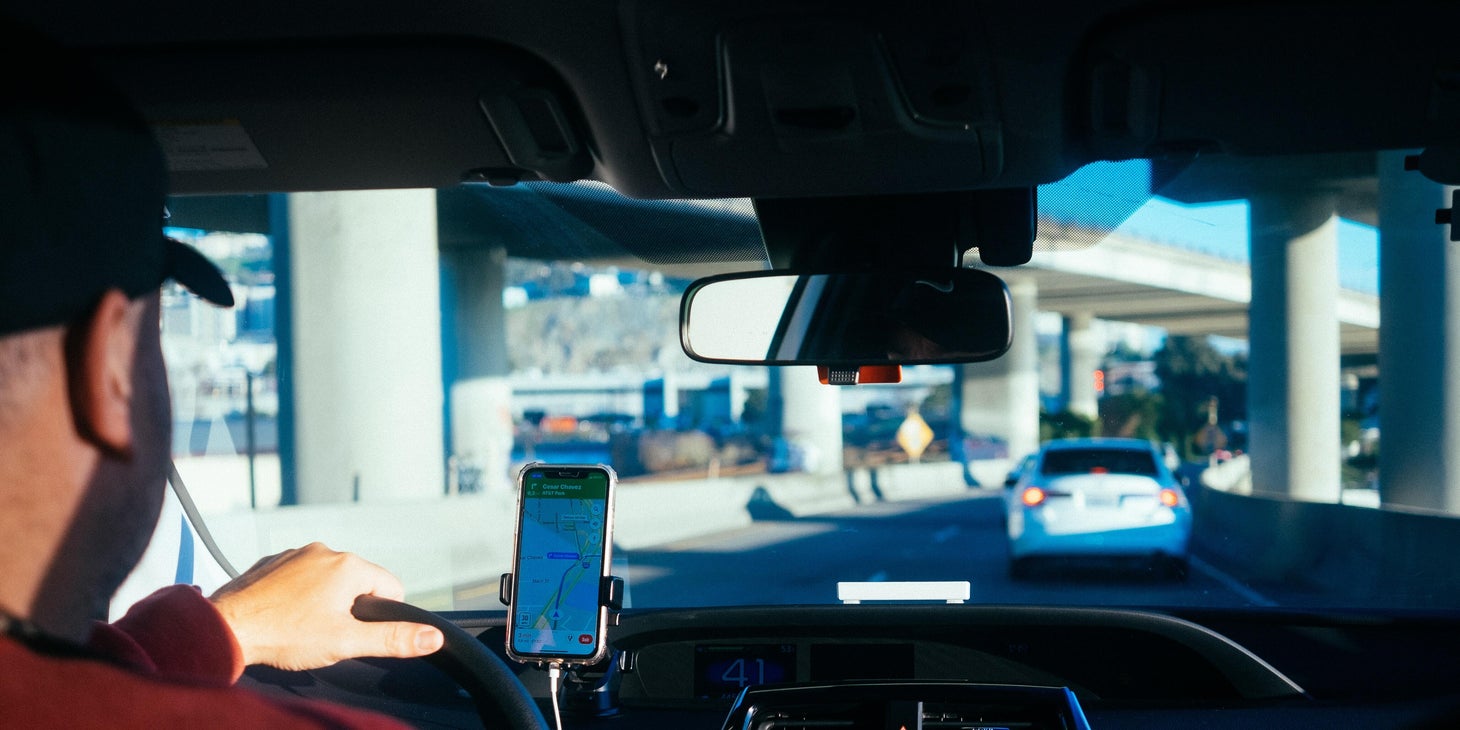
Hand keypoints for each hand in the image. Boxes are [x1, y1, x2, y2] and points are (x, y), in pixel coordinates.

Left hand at [210, 542, 444, 670]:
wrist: (224, 628)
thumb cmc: (284, 635)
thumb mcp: (346, 642)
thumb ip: (393, 638)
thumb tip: (432, 637)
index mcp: (349, 566)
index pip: (391, 588)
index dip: (379, 616)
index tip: (354, 633)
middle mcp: (325, 550)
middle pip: (358, 582)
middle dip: (348, 608)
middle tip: (324, 633)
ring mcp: (295, 553)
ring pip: (326, 579)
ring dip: (321, 600)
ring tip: (299, 626)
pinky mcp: (271, 562)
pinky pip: (297, 577)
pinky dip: (295, 594)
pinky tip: (282, 615)